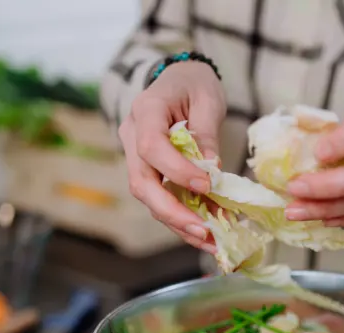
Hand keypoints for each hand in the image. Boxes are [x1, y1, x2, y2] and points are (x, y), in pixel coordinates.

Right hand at [119, 61, 225, 251]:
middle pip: (141, 182)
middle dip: (172, 211)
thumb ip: (206, 133)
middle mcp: (132, 136)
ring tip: (209, 241)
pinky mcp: (148, 171)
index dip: (176, 170)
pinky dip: (181, 218)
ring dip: (178, 223)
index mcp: (145, 110)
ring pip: (148, 197)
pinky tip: (205, 234)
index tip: (207, 186)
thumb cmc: (194, 85)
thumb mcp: (207, 99)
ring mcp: (136, 156)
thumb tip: (212, 170)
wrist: (179, 80)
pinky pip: (159, 198)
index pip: (151, 146)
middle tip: (204, 230)